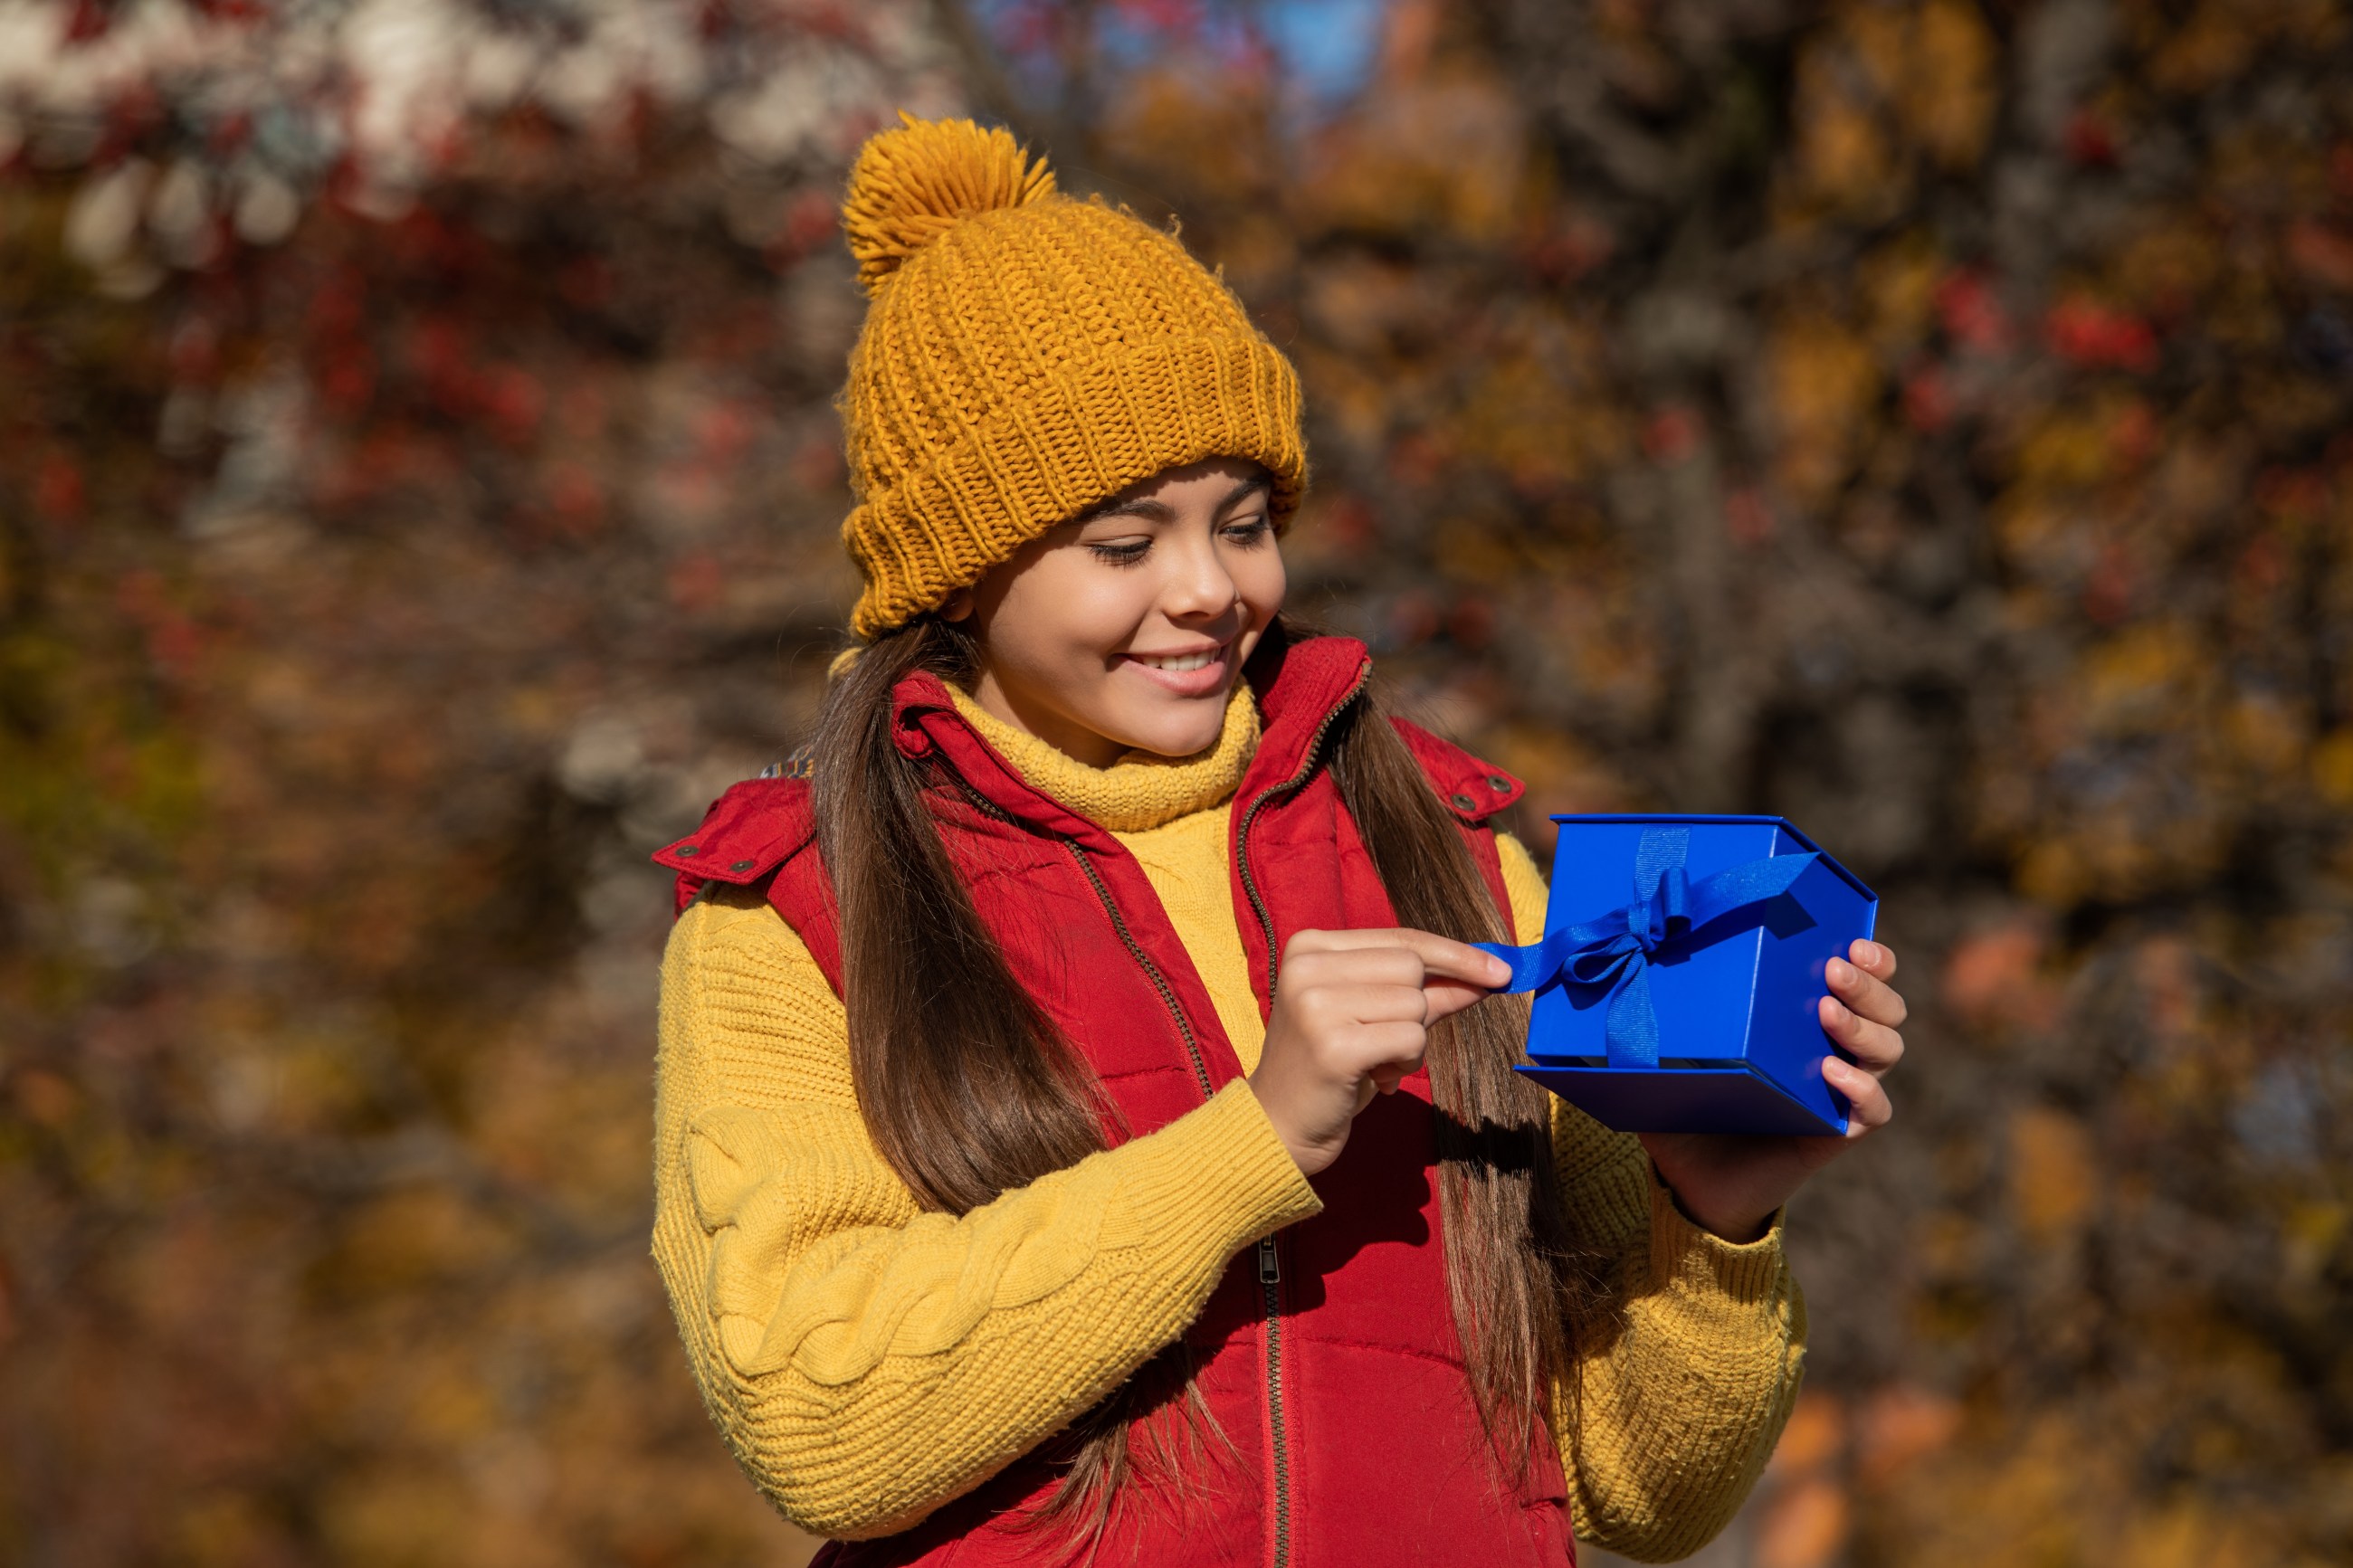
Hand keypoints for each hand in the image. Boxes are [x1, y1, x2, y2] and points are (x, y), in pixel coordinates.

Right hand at [1247, 928, 1511, 1176]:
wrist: (1277, 1127)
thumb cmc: (1329, 1070)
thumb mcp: (1371, 1018)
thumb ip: (1425, 992)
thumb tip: (1487, 976)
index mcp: (1309, 947)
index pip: (1402, 939)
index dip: (1456, 955)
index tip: (1499, 970)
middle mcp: (1307, 967)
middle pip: (1412, 967)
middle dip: (1420, 1007)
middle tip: (1388, 1042)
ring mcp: (1316, 1005)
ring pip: (1415, 1004)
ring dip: (1412, 1041)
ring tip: (1374, 1063)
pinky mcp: (1333, 1046)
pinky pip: (1411, 1039)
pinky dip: (1407, 1063)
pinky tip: (1377, 1078)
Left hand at [1637, 938, 1907, 1242]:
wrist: (1693, 1185)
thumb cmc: (1684, 1112)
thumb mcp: (1668, 1058)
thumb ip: (1653, 1024)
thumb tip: (1607, 976)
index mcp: (1801, 1022)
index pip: (1861, 979)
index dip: (1872, 959)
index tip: (1850, 943)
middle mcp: (1833, 1051)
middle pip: (1887, 1009)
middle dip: (1868, 985)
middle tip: (1834, 969)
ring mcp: (1839, 1093)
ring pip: (1888, 1050)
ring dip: (1864, 1026)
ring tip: (1826, 1010)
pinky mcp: (1835, 1133)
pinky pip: (1874, 1111)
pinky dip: (1863, 1089)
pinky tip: (1832, 1073)